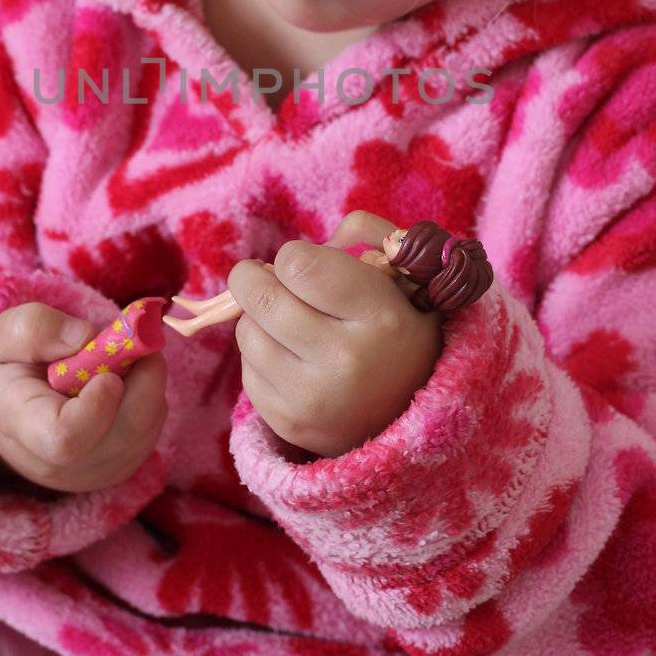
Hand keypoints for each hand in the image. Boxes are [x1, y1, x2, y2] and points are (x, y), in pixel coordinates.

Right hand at [0, 302, 168, 494]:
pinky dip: (149, 398)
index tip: (107, 372)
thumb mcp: (6, 335)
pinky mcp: (119, 469)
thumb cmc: (8, 369)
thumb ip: (39, 328)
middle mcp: (61, 464)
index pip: (67, 438)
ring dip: (148, 384)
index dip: (98, 405)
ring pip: (146, 428)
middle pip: (124, 433)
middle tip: (135, 339)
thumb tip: (88, 337)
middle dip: (143, 378)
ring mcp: (94, 472)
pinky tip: (124, 383)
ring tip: (119, 359)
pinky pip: (152, 431)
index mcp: (24, 428)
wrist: (5, 413)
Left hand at [227, 210, 442, 459]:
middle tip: (267, 278)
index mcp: (381, 316)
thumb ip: (360, 232)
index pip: (299, 266)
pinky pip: (246, 369)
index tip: (303, 264)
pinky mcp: (288, 422)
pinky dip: (262, 355)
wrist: (409, 411)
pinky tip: (291, 357)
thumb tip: (290, 255)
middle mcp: (346, 361)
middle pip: (261, 297)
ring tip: (289, 322)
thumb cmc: (398, 324)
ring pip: (247, 330)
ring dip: (259, 318)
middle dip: (254, 278)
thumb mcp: (401, 270)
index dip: (293, 256)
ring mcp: (314, 398)